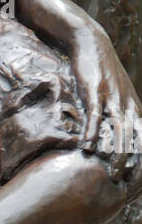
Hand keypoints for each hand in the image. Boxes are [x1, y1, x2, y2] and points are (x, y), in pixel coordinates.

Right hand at [72, 28, 140, 181]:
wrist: (91, 42)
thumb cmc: (101, 71)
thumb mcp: (115, 92)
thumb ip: (117, 112)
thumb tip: (111, 136)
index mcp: (133, 106)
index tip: (138, 178)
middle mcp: (126, 104)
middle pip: (134, 138)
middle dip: (132, 161)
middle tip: (124, 181)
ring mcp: (111, 98)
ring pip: (119, 131)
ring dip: (116, 154)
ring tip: (112, 174)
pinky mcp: (94, 92)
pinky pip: (95, 118)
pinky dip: (93, 135)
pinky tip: (87, 149)